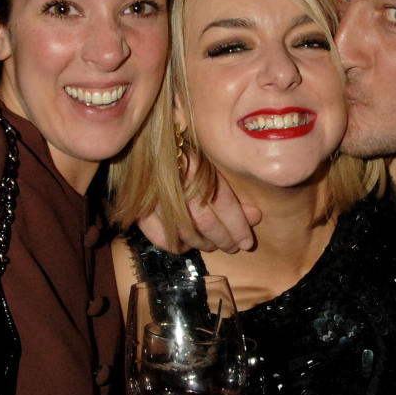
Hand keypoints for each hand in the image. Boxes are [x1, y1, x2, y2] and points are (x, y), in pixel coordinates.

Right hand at [137, 152, 261, 252]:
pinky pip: (162, 239)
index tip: (247, 242)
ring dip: (204, 244)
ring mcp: (155, 200)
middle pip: (206, 222)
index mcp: (196, 167)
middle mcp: (176, 184)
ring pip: (186, 233)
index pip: (223, 203)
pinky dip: (178, 246)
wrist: (144, 147)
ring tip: (214, 245)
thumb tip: (255, 217)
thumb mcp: (209, 167)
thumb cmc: (183, 156)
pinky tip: (187, 244)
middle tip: (233, 247)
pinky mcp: (141, 211)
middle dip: (224, 239)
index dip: (238, 226)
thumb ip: (230, 192)